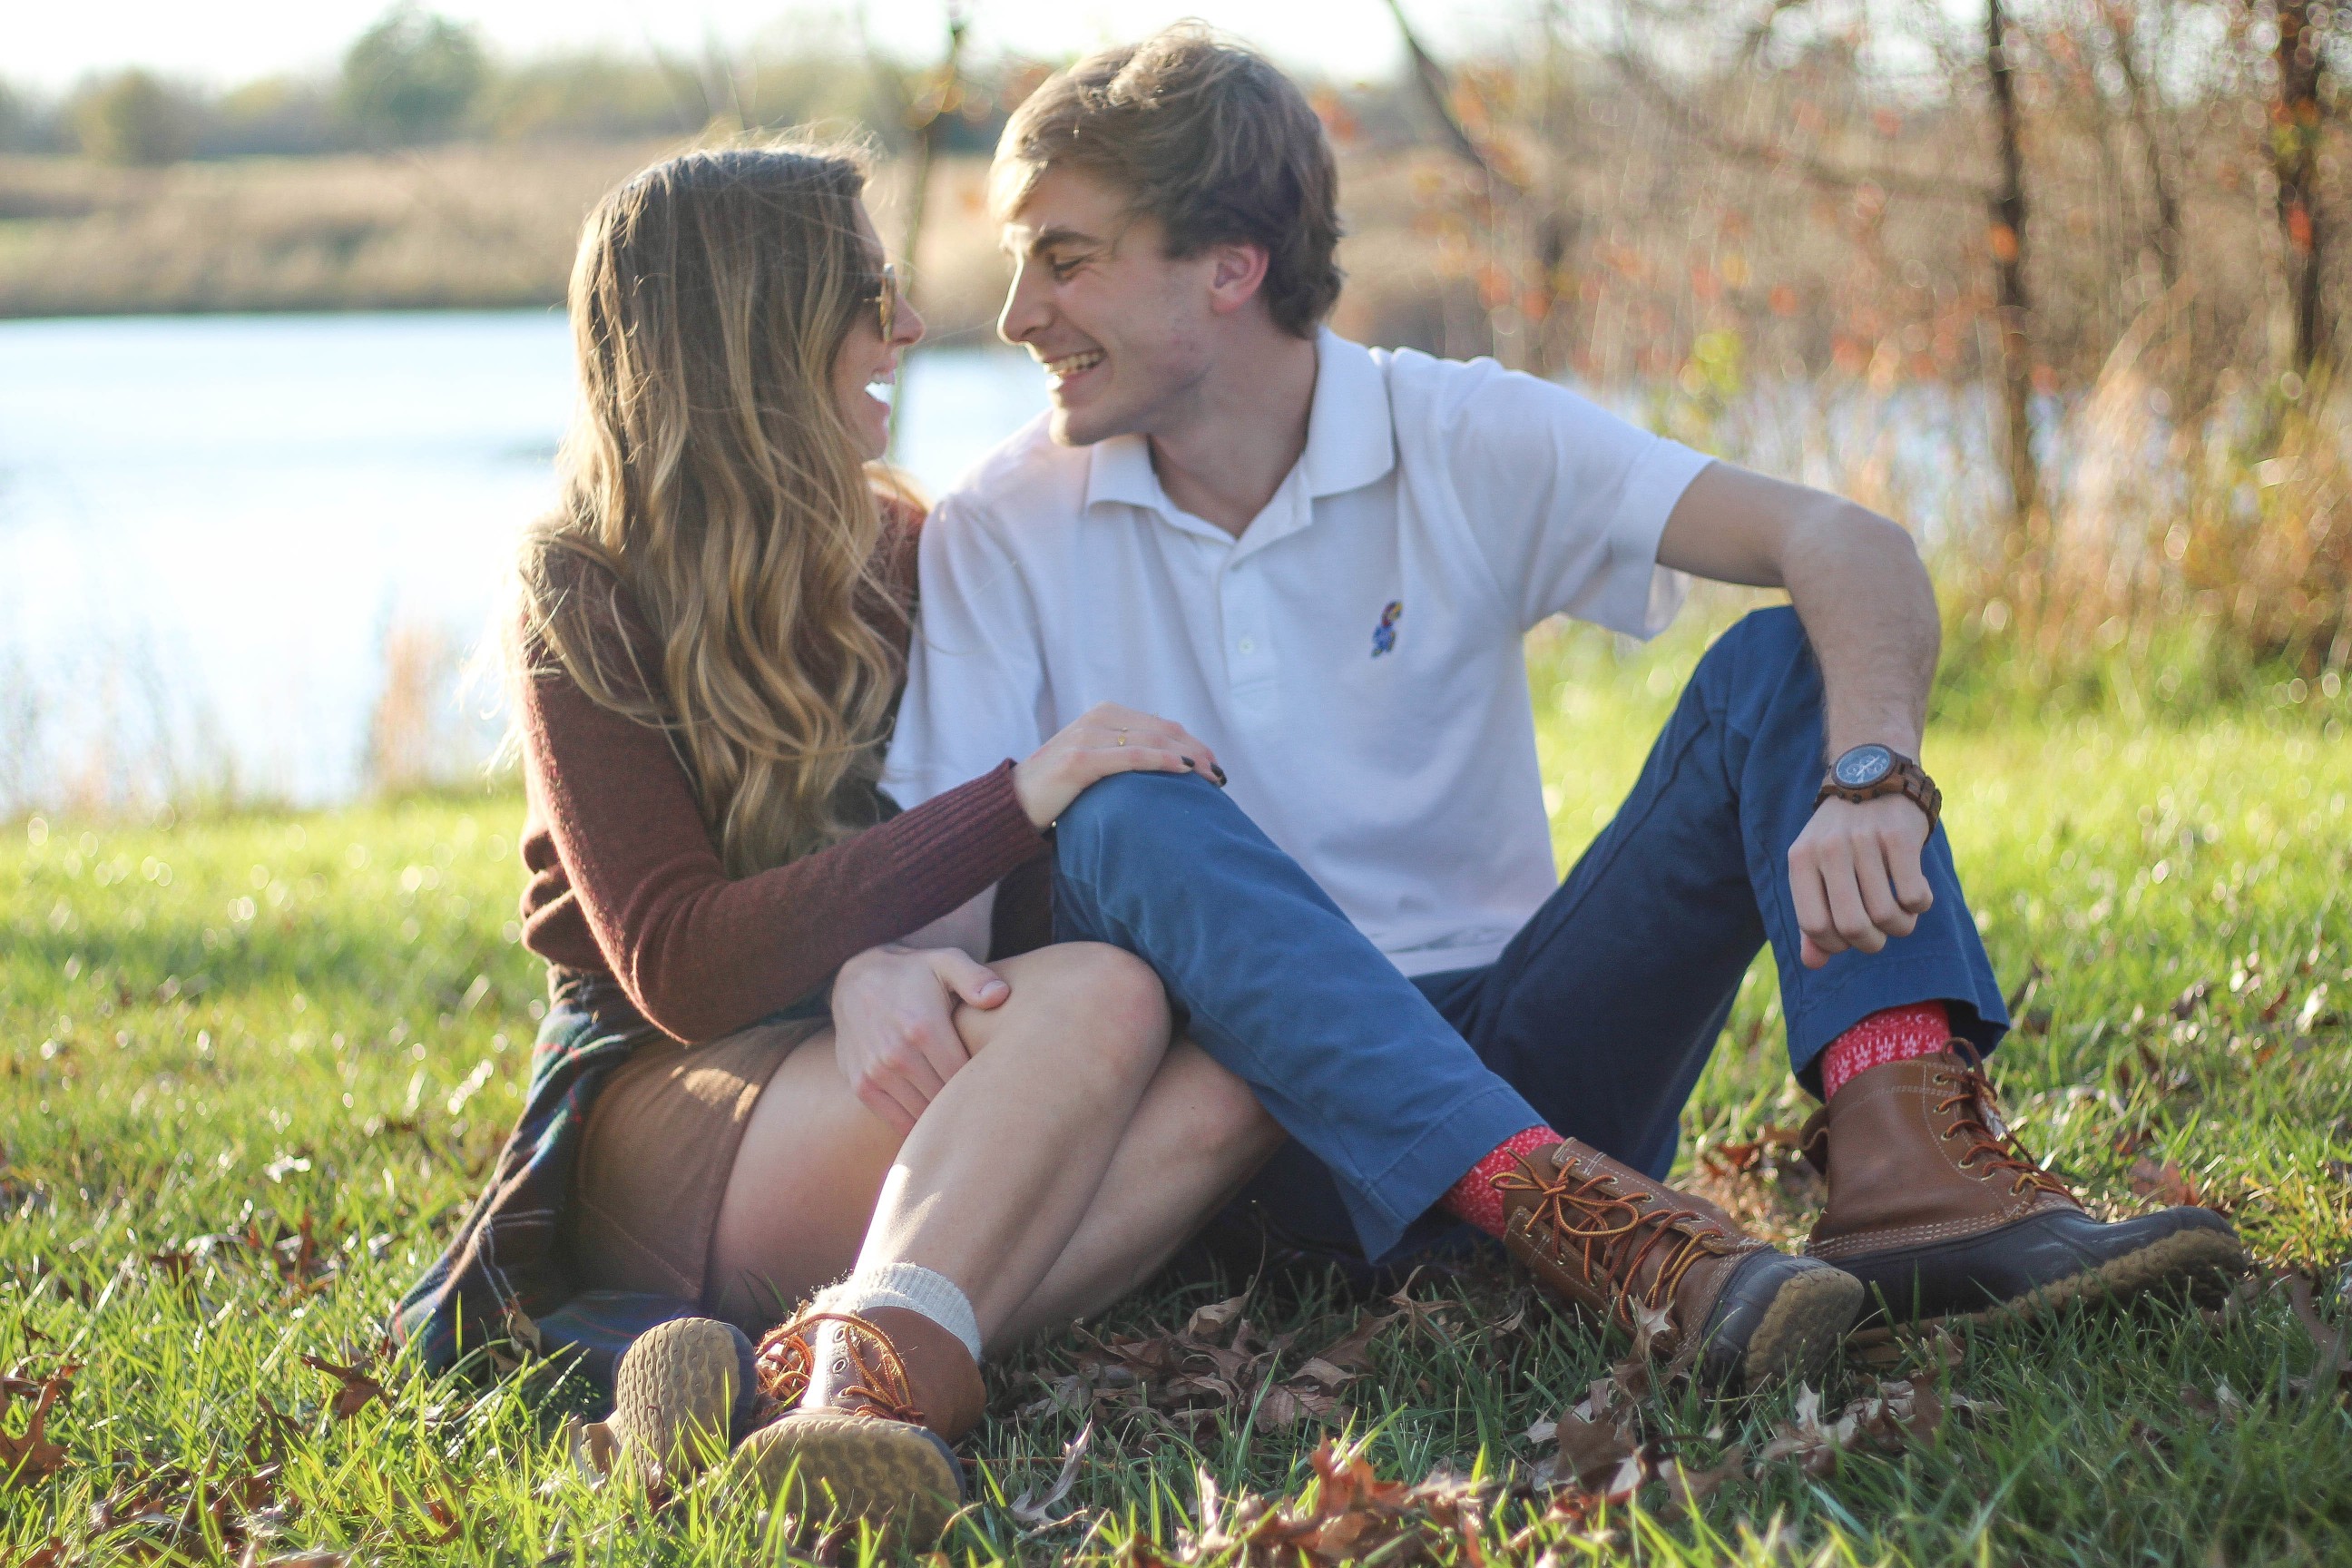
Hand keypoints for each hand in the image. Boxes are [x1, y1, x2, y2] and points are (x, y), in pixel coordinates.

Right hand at [830, 944, 1009, 1133]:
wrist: (854, 979)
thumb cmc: (912, 973)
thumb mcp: (945, 962)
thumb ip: (975, 978)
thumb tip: (1000, 995)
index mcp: (924, 1027)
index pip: (964, 1076)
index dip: (982, 1083)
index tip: (995, 1082)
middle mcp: (897, 1054)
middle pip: (944, 1099)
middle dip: (963, 1102)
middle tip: (982, 1102)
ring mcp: (876, 1073)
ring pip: (922, 1114)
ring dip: (940, 1115)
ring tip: (959, 1110)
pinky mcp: (861, 1086)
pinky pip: (895, 1120)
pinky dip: (915, 1124)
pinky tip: (931, 1117)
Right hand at [1013, 702, 1224, 828]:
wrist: (1015, 802)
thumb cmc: (1059, 787)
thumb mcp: (1095, 760)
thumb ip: (1123, 753)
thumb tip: (1167, 763)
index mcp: (1105, 714)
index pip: (1161, 725)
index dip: (1192, 742)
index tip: (1214, 765)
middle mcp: (1099, 718)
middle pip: (1163, 730)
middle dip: (1197, 751)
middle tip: (1220, 775)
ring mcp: (1089, 735)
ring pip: (1153, 740)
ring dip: (1189, 757)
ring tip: (1211, 777)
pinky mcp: (1081, 759)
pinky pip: (1132, 756)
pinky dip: (1162, 760)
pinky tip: (1184, 769)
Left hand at [1787, 793, 1934, 969]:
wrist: (1872, 774)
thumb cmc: (1842, 837)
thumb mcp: (1816, 868)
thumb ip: (1814, 915)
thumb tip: (1813, 963)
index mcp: (1801, 859)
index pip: (1815, 926)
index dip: (1835, 946)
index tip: (1848, 939)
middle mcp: (1829, 849)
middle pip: (1852, 926)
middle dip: (1870, 944)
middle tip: (1879, 935)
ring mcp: (1865, 841)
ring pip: (1887, 915)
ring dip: (1900, 927)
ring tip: (1900, 915)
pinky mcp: (1900, 836)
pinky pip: (1914, 896)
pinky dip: (1919, 906)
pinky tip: (1916, 894)